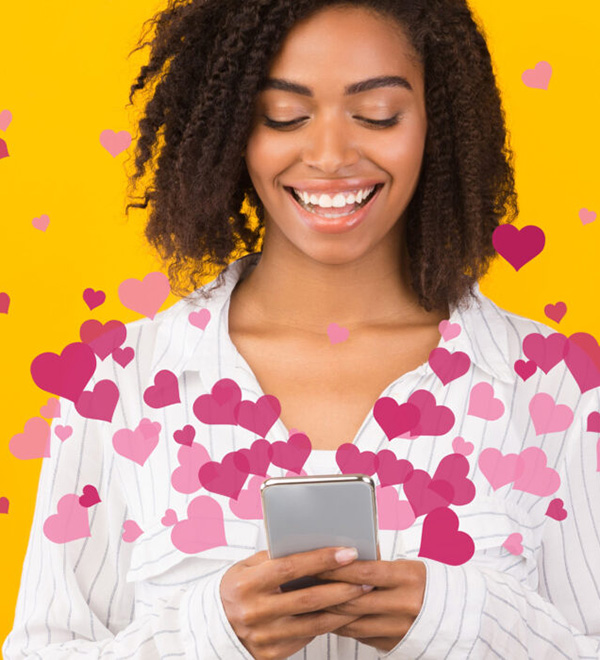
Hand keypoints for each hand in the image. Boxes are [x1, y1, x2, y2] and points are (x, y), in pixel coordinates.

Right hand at [220, 546, 373, 659]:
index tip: (346, 552)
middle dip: (342, 587)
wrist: (216, 628)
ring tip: (362, 594)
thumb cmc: (237, 590)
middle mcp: (255, 612)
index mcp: (247, 584)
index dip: (321, 559)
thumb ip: (275, 558)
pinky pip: (308, 637)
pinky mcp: (273, 654)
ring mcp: (265, 636)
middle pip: (308, 598)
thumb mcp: (247, 568)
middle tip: (365, 577)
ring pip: (313, 622)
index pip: (290, 568)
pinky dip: (328, 624)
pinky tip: (343, 612)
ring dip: (343, 608)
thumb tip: (311, 545)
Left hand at [315, 558, 426, 652]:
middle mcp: (404, 604)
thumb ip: (378, 567)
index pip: (363, 572)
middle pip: (353, 600)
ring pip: (354, 622)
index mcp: (408, 577)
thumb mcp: (406, 567)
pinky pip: (362, 637)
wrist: (458, 613)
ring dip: (329, 613)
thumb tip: (344, 562)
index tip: (316, 563)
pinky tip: (330, 619)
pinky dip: (343, 627)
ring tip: (311, 602)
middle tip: (304, 584)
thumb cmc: (426, 583)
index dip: (336, 569)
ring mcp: (400, 628)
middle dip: (325, 592)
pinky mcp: (395, 644)